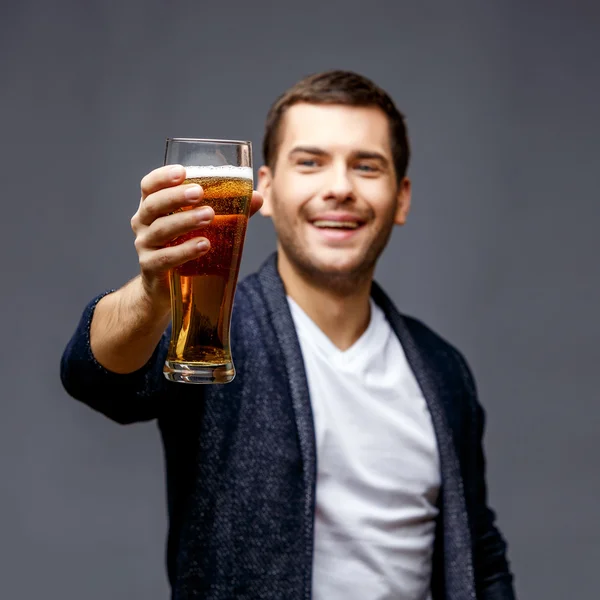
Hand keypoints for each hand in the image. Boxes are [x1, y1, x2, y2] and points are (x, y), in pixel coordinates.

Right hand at [130, 165, 262, 305]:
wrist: (168, 291)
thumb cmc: (185, 248)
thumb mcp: (204, 227)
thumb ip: (229, 211)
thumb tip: (257, 197)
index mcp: (153, 208)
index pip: (149, 186)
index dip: (162, 177)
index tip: (182, 172)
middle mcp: (143, 224)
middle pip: (153, 204)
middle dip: (175, 196)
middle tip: (200, 193)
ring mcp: (145, 246)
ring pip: (160, 230)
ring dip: (185, 221)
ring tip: (209, 216)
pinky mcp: (150, 268)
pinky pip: (165, 258)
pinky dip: (184, 251)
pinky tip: (203, 245)